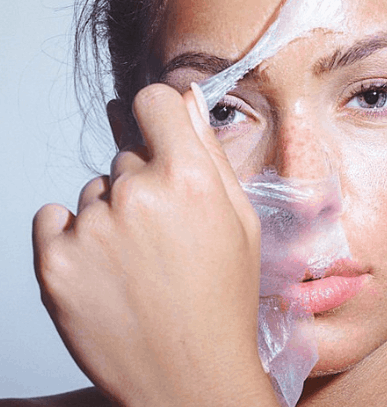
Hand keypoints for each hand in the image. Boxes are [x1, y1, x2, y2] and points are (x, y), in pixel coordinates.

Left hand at [32, 84, 276, 405]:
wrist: (188, 375)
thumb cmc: (221, 302)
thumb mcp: (240, 224)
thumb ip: (211, 156)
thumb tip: (188, 104)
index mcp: (190, 180)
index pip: (154, 102)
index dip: (159, 116)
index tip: (161, 134)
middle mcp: (137, 195)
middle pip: (127, 156)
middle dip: (144, 184)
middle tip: (165, 235)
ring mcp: (92, 229)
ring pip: (95, 193)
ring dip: (111, 216)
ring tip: (139, 263)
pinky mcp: (55, 262)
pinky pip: (54, 219)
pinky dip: (74, 238)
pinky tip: (106, 270)